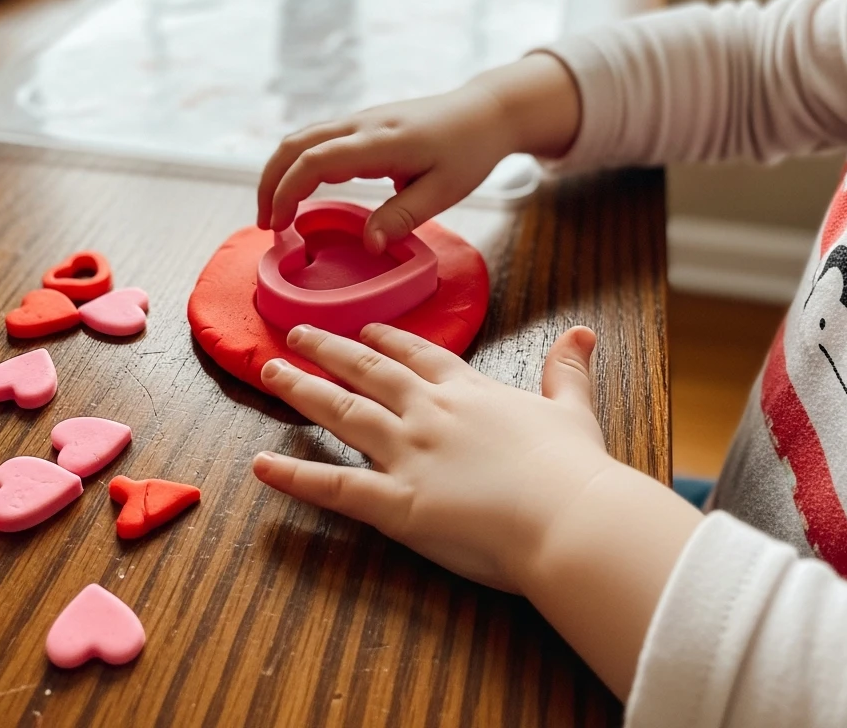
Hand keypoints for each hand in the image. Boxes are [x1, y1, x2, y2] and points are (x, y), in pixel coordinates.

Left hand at [252, 321, 610, 593]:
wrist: (572, 517)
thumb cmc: (575, 469)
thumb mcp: (573, 409)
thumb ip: (568, 369)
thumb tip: (583, 332)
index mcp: (467, 392)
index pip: (417, 356)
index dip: (387, 341)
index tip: (365, 329)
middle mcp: (428, 413)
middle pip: (367, 373)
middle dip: (329, 350)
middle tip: (295, 333)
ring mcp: (407, 454)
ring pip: (343, 413)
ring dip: (303, 391)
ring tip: (270, 372)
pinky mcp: (396, 503)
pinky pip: (335, 487)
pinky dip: (296, 476)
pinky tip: (262, 466)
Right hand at [256, 53, 581, 252]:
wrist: (484, 112)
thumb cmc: (469, 152)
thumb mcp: (444, 191)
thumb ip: (403, 216)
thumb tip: (367, 243)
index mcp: (379, 142)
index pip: (315, 161)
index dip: (287, 192)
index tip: (278, 226)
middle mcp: (361, 125)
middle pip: (294, 145)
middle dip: (269, 182)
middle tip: (265, 223)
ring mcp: (360, 120)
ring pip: (302, 138)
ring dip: (280, 172)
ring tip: (276, 212)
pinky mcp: (363, 124)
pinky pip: (317, 139)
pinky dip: (298, 163)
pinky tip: (300, 190)